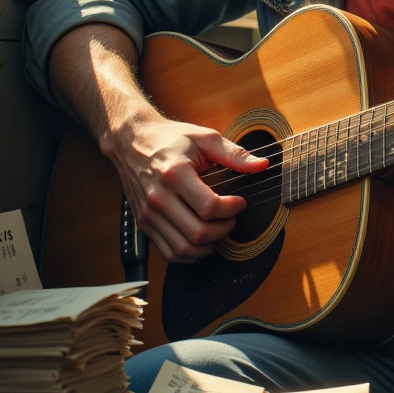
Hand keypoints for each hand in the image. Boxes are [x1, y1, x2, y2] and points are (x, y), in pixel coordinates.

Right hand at [102, 113, 268, 264]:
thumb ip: (235, 154)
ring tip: (219, 230)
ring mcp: (148, 214)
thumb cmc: (169, 139)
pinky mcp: (143, 223)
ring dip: (209, 246)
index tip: (239, 203)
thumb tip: (262, 165)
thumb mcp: (204, 138)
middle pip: (198, 233)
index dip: (231, 209)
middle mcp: (158, 198)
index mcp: (174, 174)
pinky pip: (168, 253)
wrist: (130, 141)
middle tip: (231, 218)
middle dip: (223, 230)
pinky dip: (189, 254)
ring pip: (183, 248)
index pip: (209, 208)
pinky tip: (202, 242)